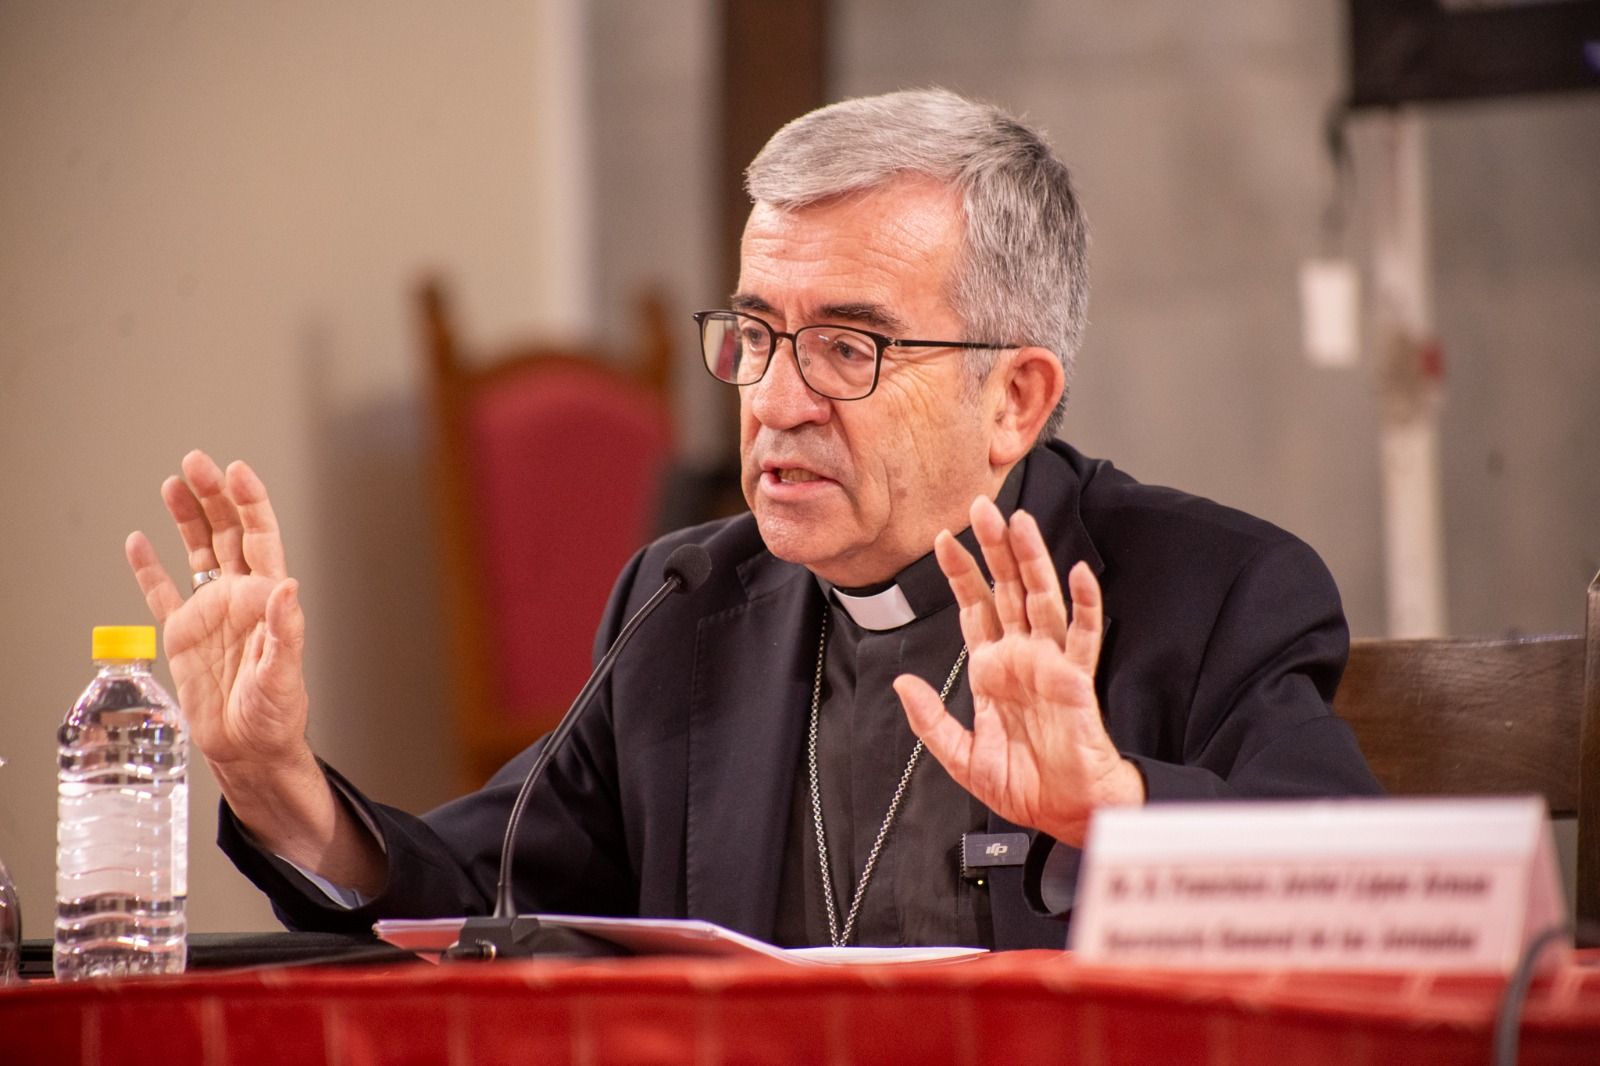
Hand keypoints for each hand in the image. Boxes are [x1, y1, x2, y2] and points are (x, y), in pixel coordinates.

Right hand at [126, 450, 309, 768]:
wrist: (247, 747)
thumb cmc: (275, 714)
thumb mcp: (284, 674)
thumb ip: (285, 630)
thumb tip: (288, 588)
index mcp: (267, 599)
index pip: (261, 538)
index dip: (251, 504)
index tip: (237, 472)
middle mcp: (239, 597)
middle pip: (227, 534)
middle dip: (214, 497)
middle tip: (196, 463)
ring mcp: (210, 612)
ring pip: (197, 552)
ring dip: (186, 518)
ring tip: (173, 484)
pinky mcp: (181, 633)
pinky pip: (161, 592)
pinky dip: (149, 568)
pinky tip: (139, 541)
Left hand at [894, 495, 1143, 845]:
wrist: (1062, 812)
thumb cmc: (1022, 784)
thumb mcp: (960, 755)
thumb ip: (931, 720)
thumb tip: (903, 683)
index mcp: (992, 669)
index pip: (975, 607)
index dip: (960, 573)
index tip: (943, 538)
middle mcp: (1021, 656)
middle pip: (1007, 589)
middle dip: (994, 549)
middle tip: (981, 506)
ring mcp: (1051, 663)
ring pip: (1042, 599)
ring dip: (1033, 561)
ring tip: (1021, 523)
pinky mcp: (1077, 680)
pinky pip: (1084, 635)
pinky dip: (1085, 604)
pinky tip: (1079, 574)